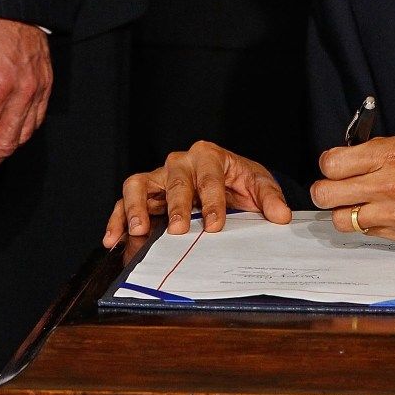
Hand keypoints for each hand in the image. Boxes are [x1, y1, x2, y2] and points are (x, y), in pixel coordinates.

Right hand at [102, 141, 291, 248]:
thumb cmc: (239, 181)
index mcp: (209, 155)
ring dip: (137, 206)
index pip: (209, 178)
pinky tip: (113, 238)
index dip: (212, 202)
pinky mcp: (145, 192)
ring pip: (139, 184)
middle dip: (177, 205)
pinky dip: (117, 218)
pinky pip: (124, 201)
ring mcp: (159, 176)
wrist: (227, 179)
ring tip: (139, 229)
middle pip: (175, 180)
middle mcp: (180, 162)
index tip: (215, 225)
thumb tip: (281, 216)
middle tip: (178, 230)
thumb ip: (269, 199)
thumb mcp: (258, 185)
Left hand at [309, 135, 394, 244]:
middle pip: (326, 195)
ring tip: (361, 205)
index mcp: (390, 153)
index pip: (331, 163)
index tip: (337, 166)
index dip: (329, 165)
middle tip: (337, 189)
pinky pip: (372, 234)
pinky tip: (387, 215)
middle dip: (326, 192)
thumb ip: (384, 152)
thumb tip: (357, 158)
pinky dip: (372, 226)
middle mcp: (387, 183)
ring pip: (343, 221)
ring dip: (346, 213)